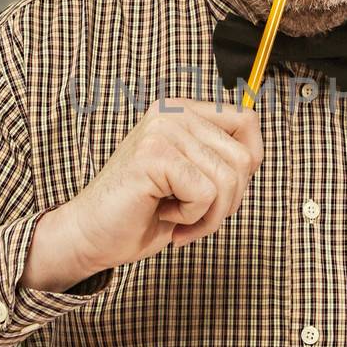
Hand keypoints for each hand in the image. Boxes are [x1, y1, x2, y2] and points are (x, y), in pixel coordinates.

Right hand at [24, 98, 262, 291]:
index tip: (217, 191)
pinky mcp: (154, 155)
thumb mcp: (192, 177)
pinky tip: (164, 214)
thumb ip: (220, 159)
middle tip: (193, 216)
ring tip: (178, 219)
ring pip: (228, 180)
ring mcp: (162, 130)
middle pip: (244, 158)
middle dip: (227, 202)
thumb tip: (255, 155)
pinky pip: (206, 194)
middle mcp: (173, 112)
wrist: (91, 236)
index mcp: (184, 111)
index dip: (247, 165)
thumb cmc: (141, 212)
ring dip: (209, 215)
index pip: (248, 122)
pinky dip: (191, 218)